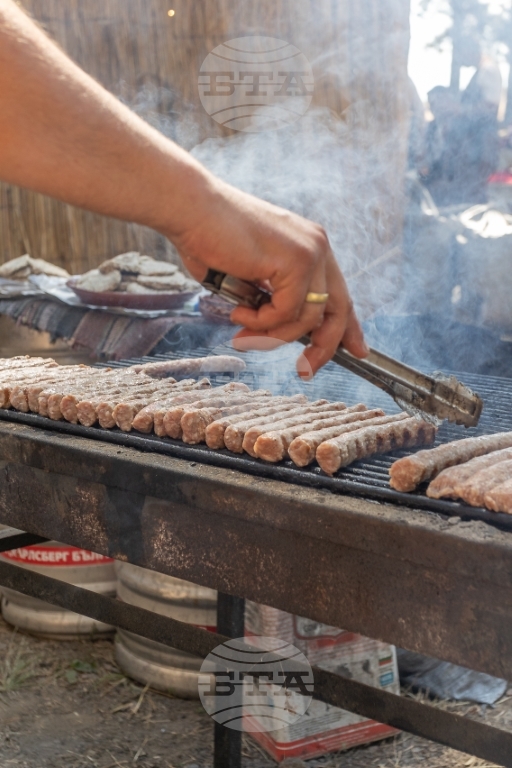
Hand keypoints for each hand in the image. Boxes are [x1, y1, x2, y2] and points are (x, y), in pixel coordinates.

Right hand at [169, 176, 367, 374]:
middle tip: (305, 371)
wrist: (190, 209)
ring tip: (243, 328)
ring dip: (273, 333)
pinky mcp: (296, 261)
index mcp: (308, 245)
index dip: (349, 327)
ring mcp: (310, 252)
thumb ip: (268, 299)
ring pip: (308, 318)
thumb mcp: (248, 276)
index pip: (339, 293)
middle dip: (324, 347)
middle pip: (338, 310)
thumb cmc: (208, 238)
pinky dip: (261, 322)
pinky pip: (287, 313)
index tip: (357, 351)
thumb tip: (274, 329)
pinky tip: (238, 311)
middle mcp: (316, 246)